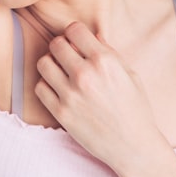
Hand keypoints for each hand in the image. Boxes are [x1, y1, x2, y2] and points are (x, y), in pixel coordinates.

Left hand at [34, 22, 159, 168]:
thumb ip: (110, 53)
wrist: (134, 147)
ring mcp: (71, 94)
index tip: (78, 43)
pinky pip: (40, 88)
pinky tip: (58, 90)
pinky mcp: (61, 113)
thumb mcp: (130, 75)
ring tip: (61, 73)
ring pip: (44, 64)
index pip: (74, 29)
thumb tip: (93, 34)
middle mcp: (86, 75)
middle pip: (56, 44)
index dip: (75, 34)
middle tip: (68, 58)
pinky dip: (46, 86)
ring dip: (51, 65)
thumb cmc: (136, 109)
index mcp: (105, 61)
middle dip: (61, 47)